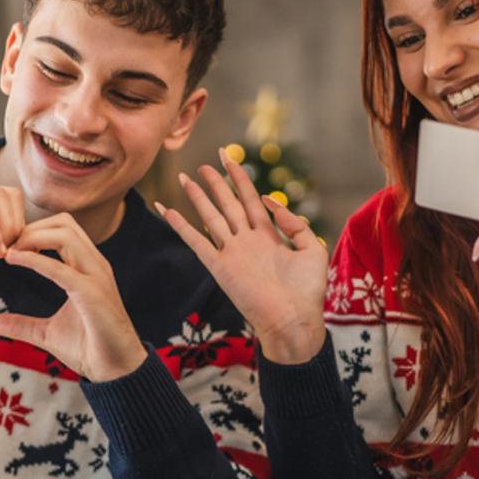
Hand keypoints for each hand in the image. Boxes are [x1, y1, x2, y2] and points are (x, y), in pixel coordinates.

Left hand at [0, 214, 147, 381]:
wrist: (116, 372)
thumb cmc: (87, 349)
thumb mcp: (44, 333)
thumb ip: (18, 324)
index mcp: (86, 269)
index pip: (61, 229)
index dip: (31, 231)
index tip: (5, 248)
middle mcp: (94, 266)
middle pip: (63, 223)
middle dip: (30, 228)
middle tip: (4, 247)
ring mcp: (96, 277)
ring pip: (65, 234)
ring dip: (31, 238)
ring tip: (7, 253)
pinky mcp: (93, 294)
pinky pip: (62, 268)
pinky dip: (35, 260)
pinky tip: (13, 260)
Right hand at [156, 149, 326, 363]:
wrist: (293, 321)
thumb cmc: (307, 292)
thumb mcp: (311, 249)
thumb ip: (294, 223)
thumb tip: (270, 202)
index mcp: (269, 235)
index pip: (250, 198)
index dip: (239, 177)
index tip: (228, 157)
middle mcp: (247, 240)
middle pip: (228, 203)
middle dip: (216, 182)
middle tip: (204, 163)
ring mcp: (232, 253)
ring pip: (211, 217)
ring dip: (198, 197)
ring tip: (186, 177)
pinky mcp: (220, 268)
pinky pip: (197, 242)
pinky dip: (181, 226)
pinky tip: (167, 210)